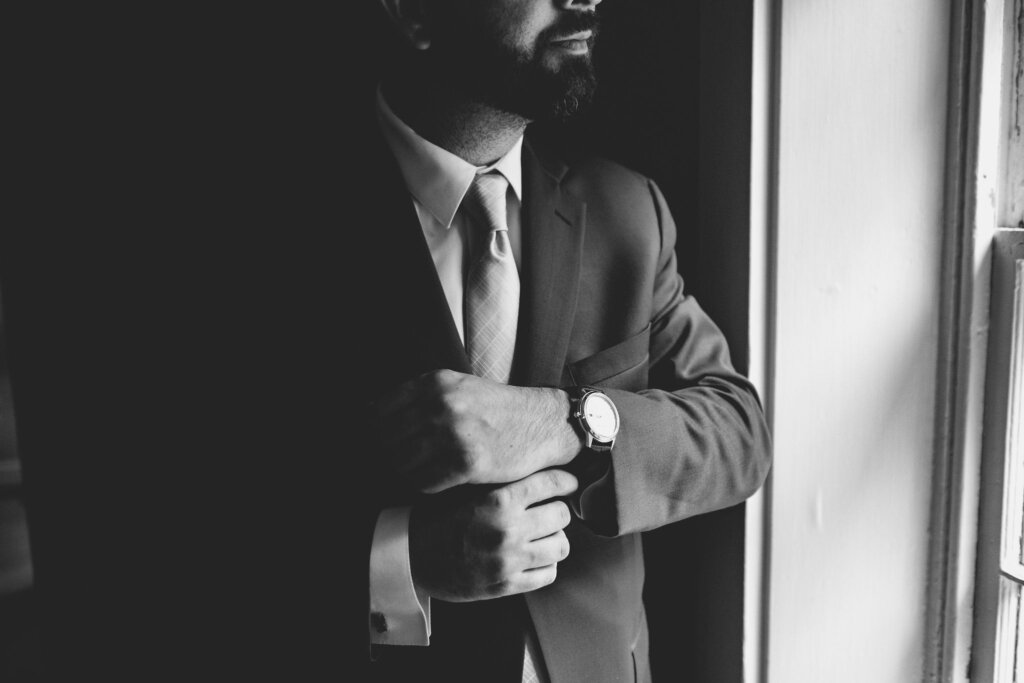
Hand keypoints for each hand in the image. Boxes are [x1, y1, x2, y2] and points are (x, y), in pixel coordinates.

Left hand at [376, 369, 581, 492]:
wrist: (542, 425)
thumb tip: (371, 414)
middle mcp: (440, 405)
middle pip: (386, 440)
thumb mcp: (457, 387)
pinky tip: (438, 480)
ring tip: (421, 472)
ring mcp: (453, 434)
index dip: (374, 432)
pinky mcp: (467, 462)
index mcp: (434, 383)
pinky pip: (424, 482)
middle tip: (402, 463)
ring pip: (401, 463)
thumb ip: (419, 397)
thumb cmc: (497, 410)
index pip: (377, 411)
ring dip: (407, 472)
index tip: (380, 443)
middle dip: (389, 455)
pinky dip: (425, 485)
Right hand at [408, 469, 577, 601]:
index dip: (565, 481)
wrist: (413, 555)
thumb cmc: (439, 516)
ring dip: (554, 539)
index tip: (568, 483)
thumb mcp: (467, 487)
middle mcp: (508, 529)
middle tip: (546, 511)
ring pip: (560, 546)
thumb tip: (540, 467)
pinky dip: (546, 565)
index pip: (552, 484)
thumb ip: (502, 479)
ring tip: (541, 536)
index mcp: (498, 499)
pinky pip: (548, 574)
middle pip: (561, 515)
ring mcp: (510, 560)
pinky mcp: (508, 585)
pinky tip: (533, 558)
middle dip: (556, 511)